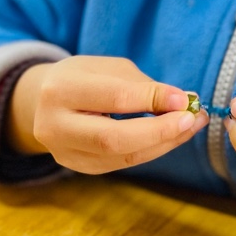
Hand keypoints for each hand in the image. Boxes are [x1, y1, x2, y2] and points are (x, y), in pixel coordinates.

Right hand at [8, 56, 205, 173]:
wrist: (43, 100)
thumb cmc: (83, 77)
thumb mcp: (107, 68)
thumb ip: (142, 85)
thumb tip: (184, 102)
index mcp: (60, 89)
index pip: (113, 98)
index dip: (152, 100)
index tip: (185, 99)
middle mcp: (54, 126)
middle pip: (113, 138)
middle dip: (160, 131)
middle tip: (192, 119)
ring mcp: (64, 152)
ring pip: (121, 156)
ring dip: (163, 143)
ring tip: (190, 126)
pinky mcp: (78, 167)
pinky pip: (121, 163)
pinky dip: (151, 150)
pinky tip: (171, 137)